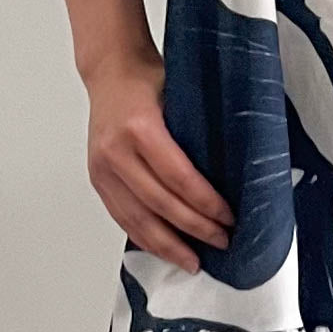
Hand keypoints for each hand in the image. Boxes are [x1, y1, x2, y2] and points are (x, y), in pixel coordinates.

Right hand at [82, 50, 234, 272]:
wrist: (109, 70)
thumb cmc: (146, 79)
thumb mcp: (179, 96)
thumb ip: (198, 134)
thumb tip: (235, 173)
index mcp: (139, 127)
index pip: (179, 178)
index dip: (206, 205)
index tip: (229, 218)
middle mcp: (115, 150)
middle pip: (160, 204)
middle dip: (195, 229)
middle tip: (221, 241)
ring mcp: (102, 167)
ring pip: (137, 219)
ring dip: (168, 245)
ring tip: (193, 261)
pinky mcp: (96, 177)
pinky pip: (120, 216)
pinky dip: (143, 237)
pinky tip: (163, 248)